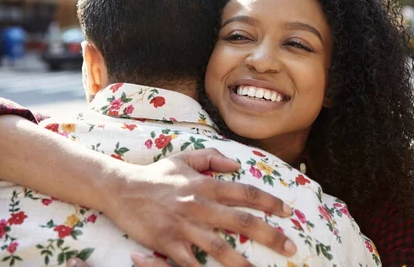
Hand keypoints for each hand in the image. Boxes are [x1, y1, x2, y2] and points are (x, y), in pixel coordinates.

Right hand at [98, 148, 295, 266]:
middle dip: (270, 235)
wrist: (122, 189)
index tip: (287, 212)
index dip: (269, 202)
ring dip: (243, 263)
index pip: (245, 193)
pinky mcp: (168, 243)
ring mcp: (184, 226)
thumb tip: (236, 165)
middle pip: (241, 221)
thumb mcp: (184, 158)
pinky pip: (191, 263)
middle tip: (291, 247)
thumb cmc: (156, 174)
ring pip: (220, 247)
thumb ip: (211, 157)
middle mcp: (199, 205)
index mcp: (205, 185)